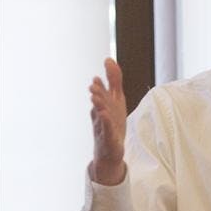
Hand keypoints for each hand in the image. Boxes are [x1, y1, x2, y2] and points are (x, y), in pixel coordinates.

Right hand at [89, 58, 127, 184]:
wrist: (110, 151)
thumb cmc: (112, 123)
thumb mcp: (116, 100)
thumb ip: (114, 81)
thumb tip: (109, 59)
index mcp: (103, 106)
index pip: (101, 93)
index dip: (100, 85)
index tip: (99, 75)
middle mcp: (100, 115)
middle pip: (99, 103)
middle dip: (97, 93)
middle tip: (94, 83)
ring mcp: (103, 127)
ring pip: (100, 116)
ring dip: (98, 106)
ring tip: (96, 98)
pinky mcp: (108, 139)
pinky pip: (107, 130)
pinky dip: (106, 123)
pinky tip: (105, 115)